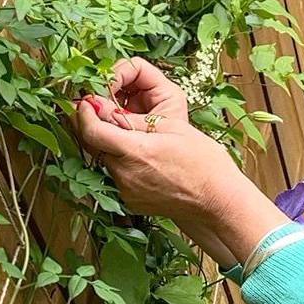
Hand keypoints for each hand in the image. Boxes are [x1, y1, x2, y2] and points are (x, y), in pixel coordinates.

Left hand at [72, 58, 243, 226]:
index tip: (86, 102)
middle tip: (107, 113)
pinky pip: (118, 177)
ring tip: (136, 139)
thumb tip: (103, 108)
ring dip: (112, 147)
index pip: (92, 130)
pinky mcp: (131, 201)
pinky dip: (124, 164)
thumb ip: (131, 119)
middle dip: (98, 128)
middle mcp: (126, 174)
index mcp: (136, 151)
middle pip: (95, 146)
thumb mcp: (171, 127)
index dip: (84, 114)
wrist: (218, 200)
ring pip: (106, 161)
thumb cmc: (203, 161)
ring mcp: (127, 191)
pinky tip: (145, 160)